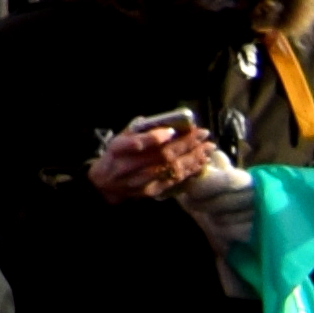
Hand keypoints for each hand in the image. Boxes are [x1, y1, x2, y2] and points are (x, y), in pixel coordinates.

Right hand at [87, 119, 219, 203]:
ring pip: (171, 169)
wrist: (105, 185)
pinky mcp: (151, 191)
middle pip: (161, 156)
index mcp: (117, 149)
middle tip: (203, 134)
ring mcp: (141, 181)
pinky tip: (201, 162)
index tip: (172, 130)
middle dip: (185, 144)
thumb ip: (136, 130)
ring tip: (207, 148)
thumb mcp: (118, 138)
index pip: (136, 143)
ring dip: (192, 158)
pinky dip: (190, 171)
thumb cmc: (114, 156)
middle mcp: (128, 166)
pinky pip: (174, 181)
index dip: (154, 138)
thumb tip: (162, 121)